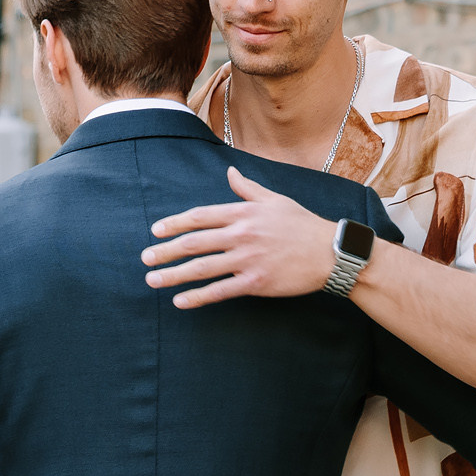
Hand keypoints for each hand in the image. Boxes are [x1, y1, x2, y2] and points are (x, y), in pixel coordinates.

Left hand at [142, 165, 343, 307]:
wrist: (330, 253)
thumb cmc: (303, 224)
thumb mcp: (275, 199)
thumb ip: (247, 189)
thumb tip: (229, 174)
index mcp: (243, 213)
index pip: (199, 217)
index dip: (174, 224)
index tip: (155, 231)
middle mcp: (241, 235)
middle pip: (193, 243)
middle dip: (165, 251)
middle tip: (145, 259)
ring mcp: (247, 260)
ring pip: (201, 269)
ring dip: (173, 276)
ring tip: (153, 280)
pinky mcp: (255, 283)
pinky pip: (219, 291)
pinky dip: (197, 297)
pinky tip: (180, 301)